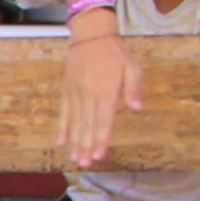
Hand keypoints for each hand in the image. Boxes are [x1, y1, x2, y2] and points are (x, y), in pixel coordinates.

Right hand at [59, 31, 140, 167]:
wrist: (91, 36)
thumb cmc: (115, 53)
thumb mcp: (132, 67)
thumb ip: (134, 89)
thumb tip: (138, 109)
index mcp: (107, 91)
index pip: (104, 120)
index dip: (101, 139)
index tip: (99, 155)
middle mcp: (89, 94)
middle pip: (87, 125)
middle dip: (86, 146)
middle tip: (85, 164)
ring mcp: (76, 93)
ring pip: (75, 122)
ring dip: (75, 142)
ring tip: (75, 158)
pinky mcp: (67, 91)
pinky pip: (64, 112)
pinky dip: (62, 127)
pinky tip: (61, 141)